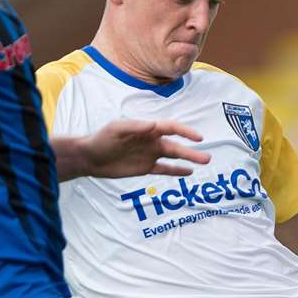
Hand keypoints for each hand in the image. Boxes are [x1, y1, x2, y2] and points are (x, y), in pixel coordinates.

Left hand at [79, 119, 210, 178]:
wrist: (90, 157)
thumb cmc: (102, 139)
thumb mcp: (116, 129)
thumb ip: (135, 126)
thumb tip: (154, 125)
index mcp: (147, 129)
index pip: (171, 128)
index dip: (185, 132)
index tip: (198, 138)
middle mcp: (152, 141)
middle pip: (176, 145)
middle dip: (192, 151)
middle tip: (207, 157)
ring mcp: (150, 154)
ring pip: (174, 156)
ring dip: (189, 159)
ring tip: (204, 162)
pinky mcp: (145, 168)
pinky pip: (164, 169)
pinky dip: (176, 171)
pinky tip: (188, 172)